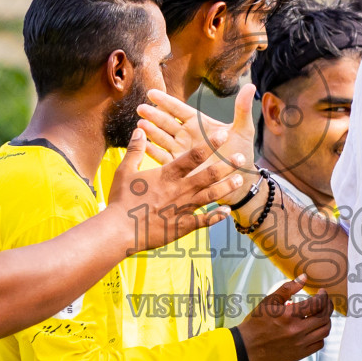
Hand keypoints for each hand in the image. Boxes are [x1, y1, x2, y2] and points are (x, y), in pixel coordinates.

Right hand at [106, 129, 246, 253]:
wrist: (119, 231)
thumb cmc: (120, 200)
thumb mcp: (124, 171)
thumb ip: (135, 150)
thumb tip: (140, 130)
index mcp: (167, 175)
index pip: (193, 156)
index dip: (210, 145)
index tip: (223, 135)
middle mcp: (179, 190)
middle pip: (208, 175)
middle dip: (226, 165)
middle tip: (242, 157)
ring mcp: (182, 209)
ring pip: (210, 196)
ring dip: (226, 187)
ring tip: (239, 180)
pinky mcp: (182, 227)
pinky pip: (203, 221)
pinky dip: (216, 217)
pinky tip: (228, 212)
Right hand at [136, 87, 257, 206]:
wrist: (239, 182)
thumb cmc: (241, 153)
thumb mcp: (243, 131)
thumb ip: (242, 109)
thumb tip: (250, 86)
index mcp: (198, 124)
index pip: (179, 109)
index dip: (166, 101)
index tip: (151, 93)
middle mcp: (187, 137)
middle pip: (167, 123)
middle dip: (154, 115)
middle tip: (140, 109)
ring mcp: (182, 152)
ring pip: (163, 139)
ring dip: (152, 132)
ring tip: (141, 125)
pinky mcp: (180, 170)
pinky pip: (165, 159)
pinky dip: (155, 153)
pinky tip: (145, 148)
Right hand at [236, 278, 332, 360]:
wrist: (247, 347)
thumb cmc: (256, 323)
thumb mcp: (268, 302)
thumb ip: (287, 289)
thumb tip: (304, 278)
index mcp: (289, 315)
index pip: (317, 304)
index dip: (323, 296)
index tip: (322, 292)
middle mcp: (297, 330)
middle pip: (324, 317)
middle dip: (328, 307)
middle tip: (325, 302)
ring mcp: (300, 344)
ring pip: (324, 331)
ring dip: (326, 320)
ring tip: (322, 314)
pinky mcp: (299, 354)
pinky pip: (319, 344)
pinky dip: (320, 335)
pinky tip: (314, 329)